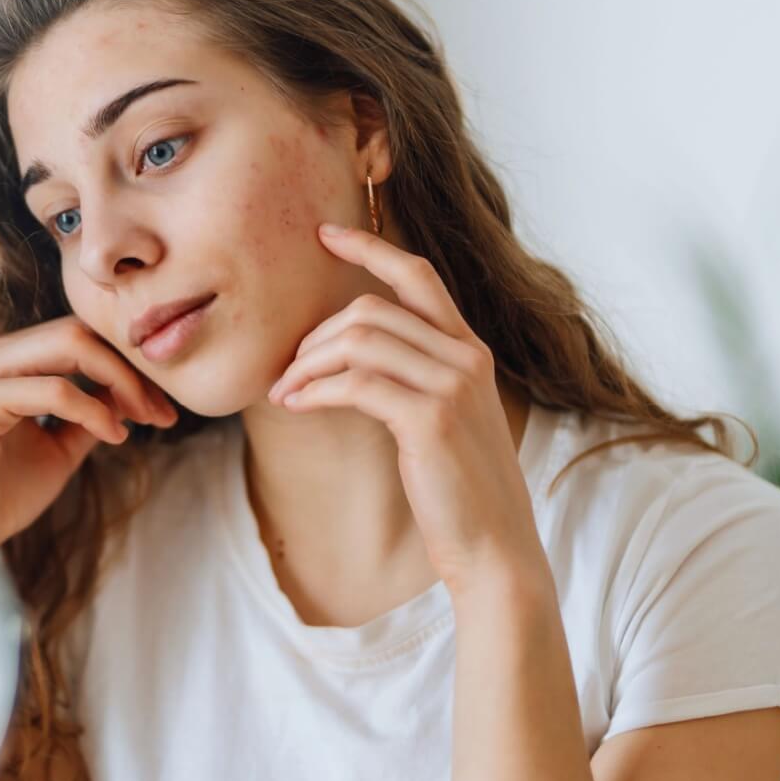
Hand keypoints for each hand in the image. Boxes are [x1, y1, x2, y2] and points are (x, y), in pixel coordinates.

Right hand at [0, 315, 177, 549]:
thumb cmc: (0, 497)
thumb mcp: (60, 448)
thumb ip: (90, 412)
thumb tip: (130, 391)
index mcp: (1, 361)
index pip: (74, 337)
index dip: (123, 363)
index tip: (161, 405)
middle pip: (77, 332)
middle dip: (128, 368)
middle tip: (162, 411)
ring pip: (70, 346)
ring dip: (120, 381)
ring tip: (146, 418)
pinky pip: (54, 389)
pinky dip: (93, 409)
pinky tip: (114, 435)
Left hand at [265, 223, 543, 588]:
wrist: (494, 546)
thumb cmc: (459, 489)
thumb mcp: (444, 419)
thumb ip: (414, 379)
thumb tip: (349, 358)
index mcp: (470, 350)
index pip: (418, 276)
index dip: (369, 248)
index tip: (325, 234)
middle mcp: (466, 358)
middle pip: (371, 310)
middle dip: (316, 335)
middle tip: (287, 370)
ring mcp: (452, 386)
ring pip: (358, 342)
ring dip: (307, 364)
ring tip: (284, 392)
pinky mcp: (430, 419)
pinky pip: (355, 383)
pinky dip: (315, 391)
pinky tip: (297, 407)